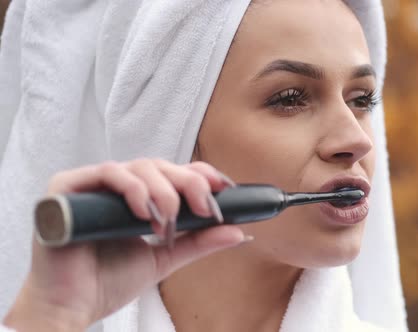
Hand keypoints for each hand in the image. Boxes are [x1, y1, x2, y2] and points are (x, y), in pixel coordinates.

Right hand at [3, 159, 247, 331]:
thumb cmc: (108, 281)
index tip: (226, 189)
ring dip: (163, 192)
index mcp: (138, 197)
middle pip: (160, 166)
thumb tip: (238, 231)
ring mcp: (93, 184)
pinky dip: (132, 188)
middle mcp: (117, 186)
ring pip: (139, 167)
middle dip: (189, 185)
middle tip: (205, 210)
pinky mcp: (67, 187)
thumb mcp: (164, 257)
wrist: (71, 307)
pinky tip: (145, 213)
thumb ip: (197, 242)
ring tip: (167, 223)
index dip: (201, 174)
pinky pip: (107, 173)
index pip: (173, 172)